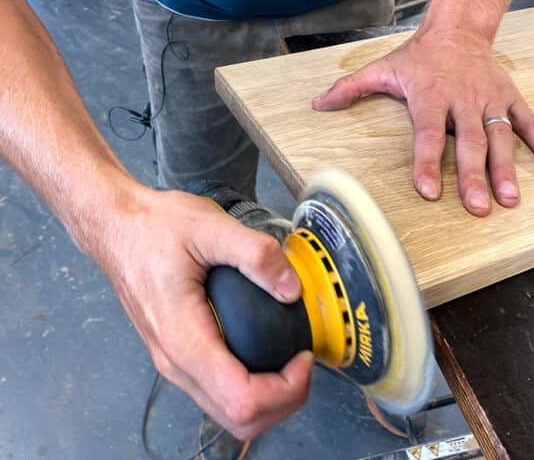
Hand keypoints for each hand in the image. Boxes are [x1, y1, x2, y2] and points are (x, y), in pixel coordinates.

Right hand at [87, 185, 312, 438]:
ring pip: (226, 410)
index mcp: (183, 337)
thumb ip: (256, 255)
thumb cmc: (155, 227)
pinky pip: (216, 390)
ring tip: (289, 358)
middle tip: (304, 361)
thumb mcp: (210, 228)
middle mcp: (174, 361)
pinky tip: (264, 350)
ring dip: (268, 397)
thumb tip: (292, 290)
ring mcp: (172, 361)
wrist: (117, 227)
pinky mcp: (176, 352)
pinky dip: (249, 385)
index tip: (304, 356)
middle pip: (237, 418)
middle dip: (283, 400)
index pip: (240, 399)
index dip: (285, 390)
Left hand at [312, 29, 533, 215]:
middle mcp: (462, 98)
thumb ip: (350, 88)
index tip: (427, 191)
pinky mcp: (508, 96)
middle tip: (477, 207)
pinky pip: (528, 121)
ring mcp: (489, 98)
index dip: (426, 161)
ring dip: (506, 168)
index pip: (428, 133)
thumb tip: (317, 104)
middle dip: (472, 175)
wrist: (457, 27)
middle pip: (469, 141)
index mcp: (430, 94)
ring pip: (500, 136)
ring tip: (509, 198)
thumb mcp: (382, 67)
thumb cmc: (417, 55)